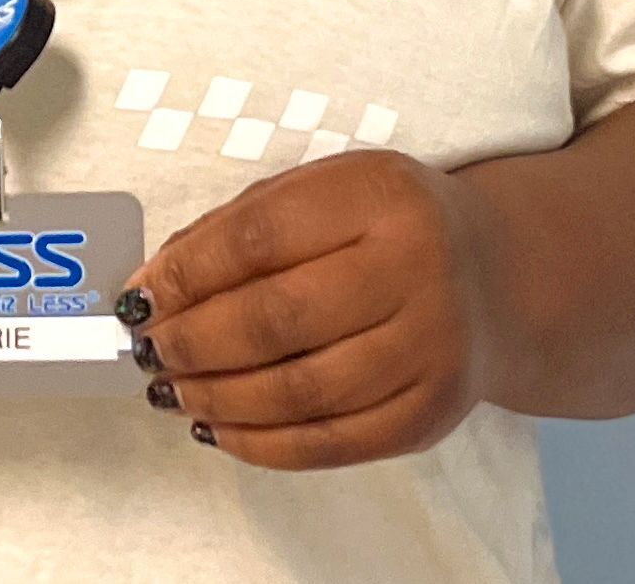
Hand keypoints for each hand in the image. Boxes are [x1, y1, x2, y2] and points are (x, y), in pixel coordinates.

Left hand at [118, 151, 497, 468]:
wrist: (495, 277)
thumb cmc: (388, 225)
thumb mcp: (326, 189)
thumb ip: (243, 224)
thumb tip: (156, 282)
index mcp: (380, 198)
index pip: (259, 238)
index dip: (186, 273)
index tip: (139, 294)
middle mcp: (415, 274)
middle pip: (276, 321)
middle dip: (192, 341)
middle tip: (146, 348)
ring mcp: (428, 352)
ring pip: (298, 393)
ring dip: (215, 398)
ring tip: (170, 388)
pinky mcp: (427, 417)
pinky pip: (329, 444)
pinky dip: (260, 444)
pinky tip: (217, 427)